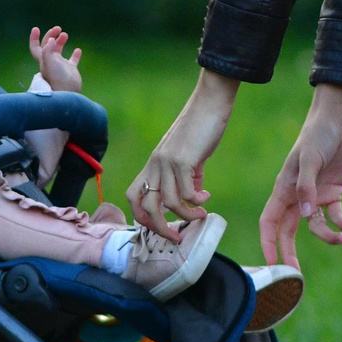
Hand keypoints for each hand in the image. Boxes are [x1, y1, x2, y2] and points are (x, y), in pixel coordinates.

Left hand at [29, 25, 84, 92]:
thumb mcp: (50, 63)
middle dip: (51, 35)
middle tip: (58, 29)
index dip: (33, 38)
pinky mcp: (71, 70)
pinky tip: (78, 50)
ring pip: (59, 50)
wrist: (68, 93)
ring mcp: (61, 66)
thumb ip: (48, 51)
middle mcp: (50, 62)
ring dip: (61, 41)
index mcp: (43, 60)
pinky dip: (76, 54)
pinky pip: (73, 60)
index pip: (35, 47)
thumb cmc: (57, 79)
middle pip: (48, 45)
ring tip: (65, 34)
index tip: (36, 28)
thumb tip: (51, 39)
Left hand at [126, 68, 236, 240]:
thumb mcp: (189, 155)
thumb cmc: (201, 128)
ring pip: (168, 204)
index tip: (159, 227)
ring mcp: (167, 162)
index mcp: (152, 164)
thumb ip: (188, 175)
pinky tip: (207, 196)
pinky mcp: (183, 160)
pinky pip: (187, 193)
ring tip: (201, 215)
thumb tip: (194, 197)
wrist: (210, 103)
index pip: (132, 195)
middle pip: (146, 208)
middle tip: (177, 238)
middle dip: (160, 229)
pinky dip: (198, 201)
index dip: (140, 217)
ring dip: (186, 216)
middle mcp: (155, 164)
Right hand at [260, 83, 341, 268]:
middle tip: (296, 275)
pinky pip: (335, 216)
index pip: (270, 222)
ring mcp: (315, 196)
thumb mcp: (309, 159)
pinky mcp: (333, 193)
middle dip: (291, 252)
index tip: (271, 264)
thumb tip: (303, 217)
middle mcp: (297, 196)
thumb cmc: (317, 136)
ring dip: (327, 236)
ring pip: (314, 227)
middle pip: (288, 231)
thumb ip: (306, 187)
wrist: (338, 120)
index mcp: (284, 189)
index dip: (268, 243)